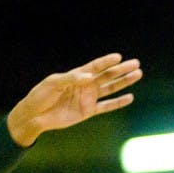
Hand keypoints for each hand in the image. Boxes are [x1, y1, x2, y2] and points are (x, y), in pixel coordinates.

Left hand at [6, 53, 142, 147]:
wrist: (35, 115)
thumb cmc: (41, 96)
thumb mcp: (53, 84)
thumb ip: (71, 79)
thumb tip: (89, 77)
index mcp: (76, 75)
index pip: (95, 66)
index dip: (106, 61)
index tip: (118, 57)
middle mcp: (84, 85)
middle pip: (106, 75)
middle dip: (121, 69)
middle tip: (136, 63)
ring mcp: (87, 98)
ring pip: (110, 88)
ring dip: (123, 82)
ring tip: (137, 75)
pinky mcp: (88, 111)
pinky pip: (106, 106)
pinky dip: (118, 103)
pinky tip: (129, 97)